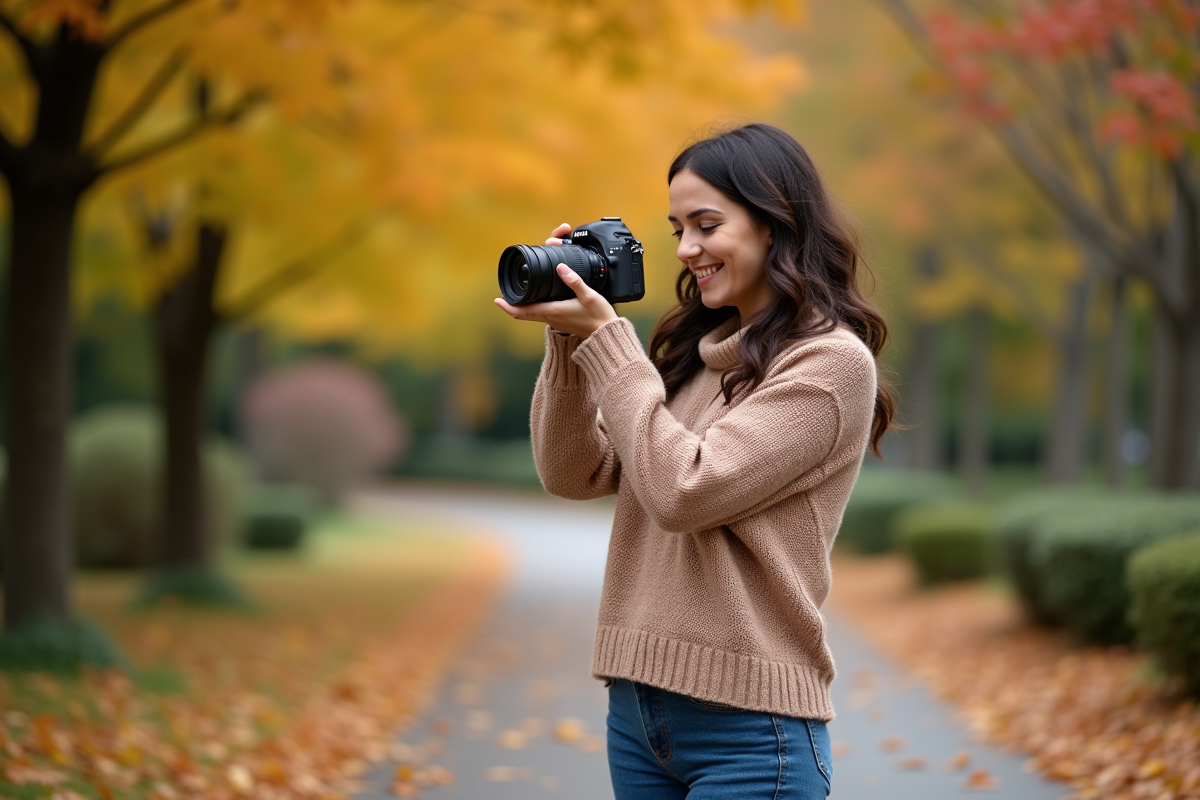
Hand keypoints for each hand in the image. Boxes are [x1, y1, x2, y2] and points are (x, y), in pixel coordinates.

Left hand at [493, 223, 619, 337]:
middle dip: (511, 305)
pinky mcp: (560, 322)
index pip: (523, 311)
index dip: (508, 306)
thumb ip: (574, 280)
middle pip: (523, 314)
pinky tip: (536, 300)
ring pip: (531, 315)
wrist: (606, 335)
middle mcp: (550, 318)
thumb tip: (561, 267)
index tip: (497, 299)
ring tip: (516, 296)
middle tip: (502, 296)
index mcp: (552, 311)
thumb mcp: (588, 295)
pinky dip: (533, 308)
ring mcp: (555, 322)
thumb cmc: (598, 316)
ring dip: (521, 307)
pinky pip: (541, 315)